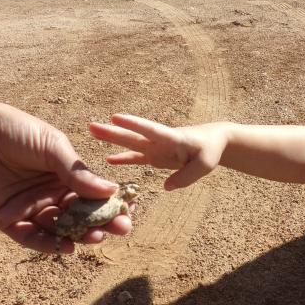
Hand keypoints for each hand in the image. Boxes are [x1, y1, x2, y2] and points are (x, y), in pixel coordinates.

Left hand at [0, 98, 132, 253]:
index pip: (93, 195)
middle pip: (80, 215)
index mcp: (64, 174)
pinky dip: (48, 245)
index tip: (129, 212)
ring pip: (59, 229)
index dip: (111, 205)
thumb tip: (111, 191)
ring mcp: (30, 208)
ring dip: (79, 235)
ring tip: (95, 236)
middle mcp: (49, 193)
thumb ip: (78, 173)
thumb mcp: (53, 147)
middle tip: (120, 229)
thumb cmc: (15, 130)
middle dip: (101, 223)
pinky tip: (66, 247)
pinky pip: (31, 237)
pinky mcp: (8, 219)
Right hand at [89, 114, 225, 190]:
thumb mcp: (205, 164)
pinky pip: (137, 158)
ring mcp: (156, 148)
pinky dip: (123, 159)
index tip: (115, 117)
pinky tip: (107, 160)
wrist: (213, 141)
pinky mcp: (156, 156)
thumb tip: (166, 187)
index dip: (134, 125)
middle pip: (134, 137)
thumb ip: (186, 176)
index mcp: (172, 138)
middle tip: (91, 125)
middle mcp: (160, 142)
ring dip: (113, 140)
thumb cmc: (210, 150)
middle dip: (113, 132)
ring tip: (92, 132)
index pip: (151, 130)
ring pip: (131, 144)